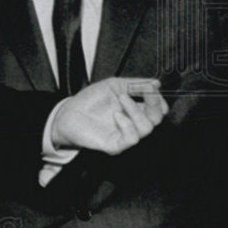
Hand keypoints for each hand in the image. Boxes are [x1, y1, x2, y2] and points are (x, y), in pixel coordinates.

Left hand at [50, 78, 168, 154]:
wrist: (69, 113)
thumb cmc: (90, 100)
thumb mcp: (113, 85)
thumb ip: (135, 84)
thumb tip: (156, 83)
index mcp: (135, 108)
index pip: (157, 107)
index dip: (158, 98)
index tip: (152, 87)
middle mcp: (133, 122)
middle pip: (156, 118)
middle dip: (154, 103)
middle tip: (145, 91)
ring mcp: (125, 134)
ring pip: (146, 128)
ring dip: (136, 110)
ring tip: (122, 98)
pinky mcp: (117, 144)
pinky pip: (131, 138)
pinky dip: (127, 124)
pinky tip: (116, 115)